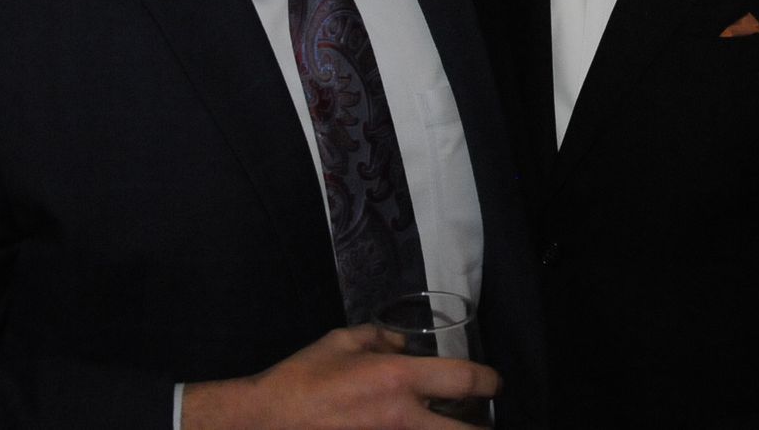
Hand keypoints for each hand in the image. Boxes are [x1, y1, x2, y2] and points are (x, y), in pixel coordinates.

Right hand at [182, 325, 499, 429]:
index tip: (493, 384)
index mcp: (398, 380)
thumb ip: (380, 338)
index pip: (464, 380)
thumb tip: (403, 343)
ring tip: (449, 426)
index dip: (489, 381)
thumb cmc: (303, 378)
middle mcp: (403, 420)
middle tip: (480, 421)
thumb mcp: (341, 341)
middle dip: (481, 428)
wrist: (265, 422)